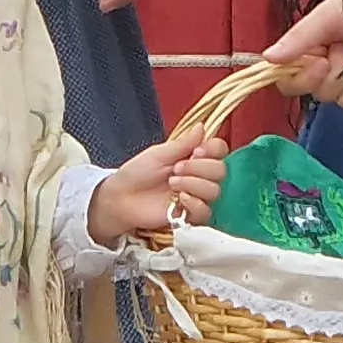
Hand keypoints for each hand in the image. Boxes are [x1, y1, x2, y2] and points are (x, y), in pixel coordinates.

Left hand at [90, 131, 229, 245]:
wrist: (122, 198)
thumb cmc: (137, 173)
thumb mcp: (158, 154)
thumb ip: (183, 143)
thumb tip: (202, 127)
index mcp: (194, 157)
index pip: (219, 150)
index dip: (213, 150)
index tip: (196, 151)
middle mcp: (199, 176)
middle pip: (220, 170)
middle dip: (199, 168)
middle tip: (176, 169)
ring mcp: (197, 196)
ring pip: (214, 190)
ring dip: (193, 184)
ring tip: (172, 184)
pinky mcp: (191, 215)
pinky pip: (206, 211)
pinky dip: (194, 203)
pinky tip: (179, 199)